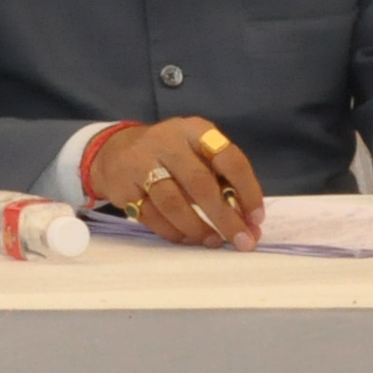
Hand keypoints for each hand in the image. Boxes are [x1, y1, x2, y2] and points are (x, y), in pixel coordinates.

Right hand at [85, 116, 266, 247]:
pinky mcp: (124, 187)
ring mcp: (141, 163)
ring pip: (173, 202)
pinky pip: (151, 216)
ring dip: (198, 228)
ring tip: (213, 241)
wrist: (116, 150)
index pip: (229, 158)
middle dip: (224, 216)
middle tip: (240, 241)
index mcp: (195, 130)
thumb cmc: (171, 156)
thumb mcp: (198, 154)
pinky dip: (173, 232)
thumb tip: (250, 225)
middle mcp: (168, 142)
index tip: (256, 218)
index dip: (247, 190)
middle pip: (200, 182)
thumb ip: (224, 184)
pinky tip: (187, 238)